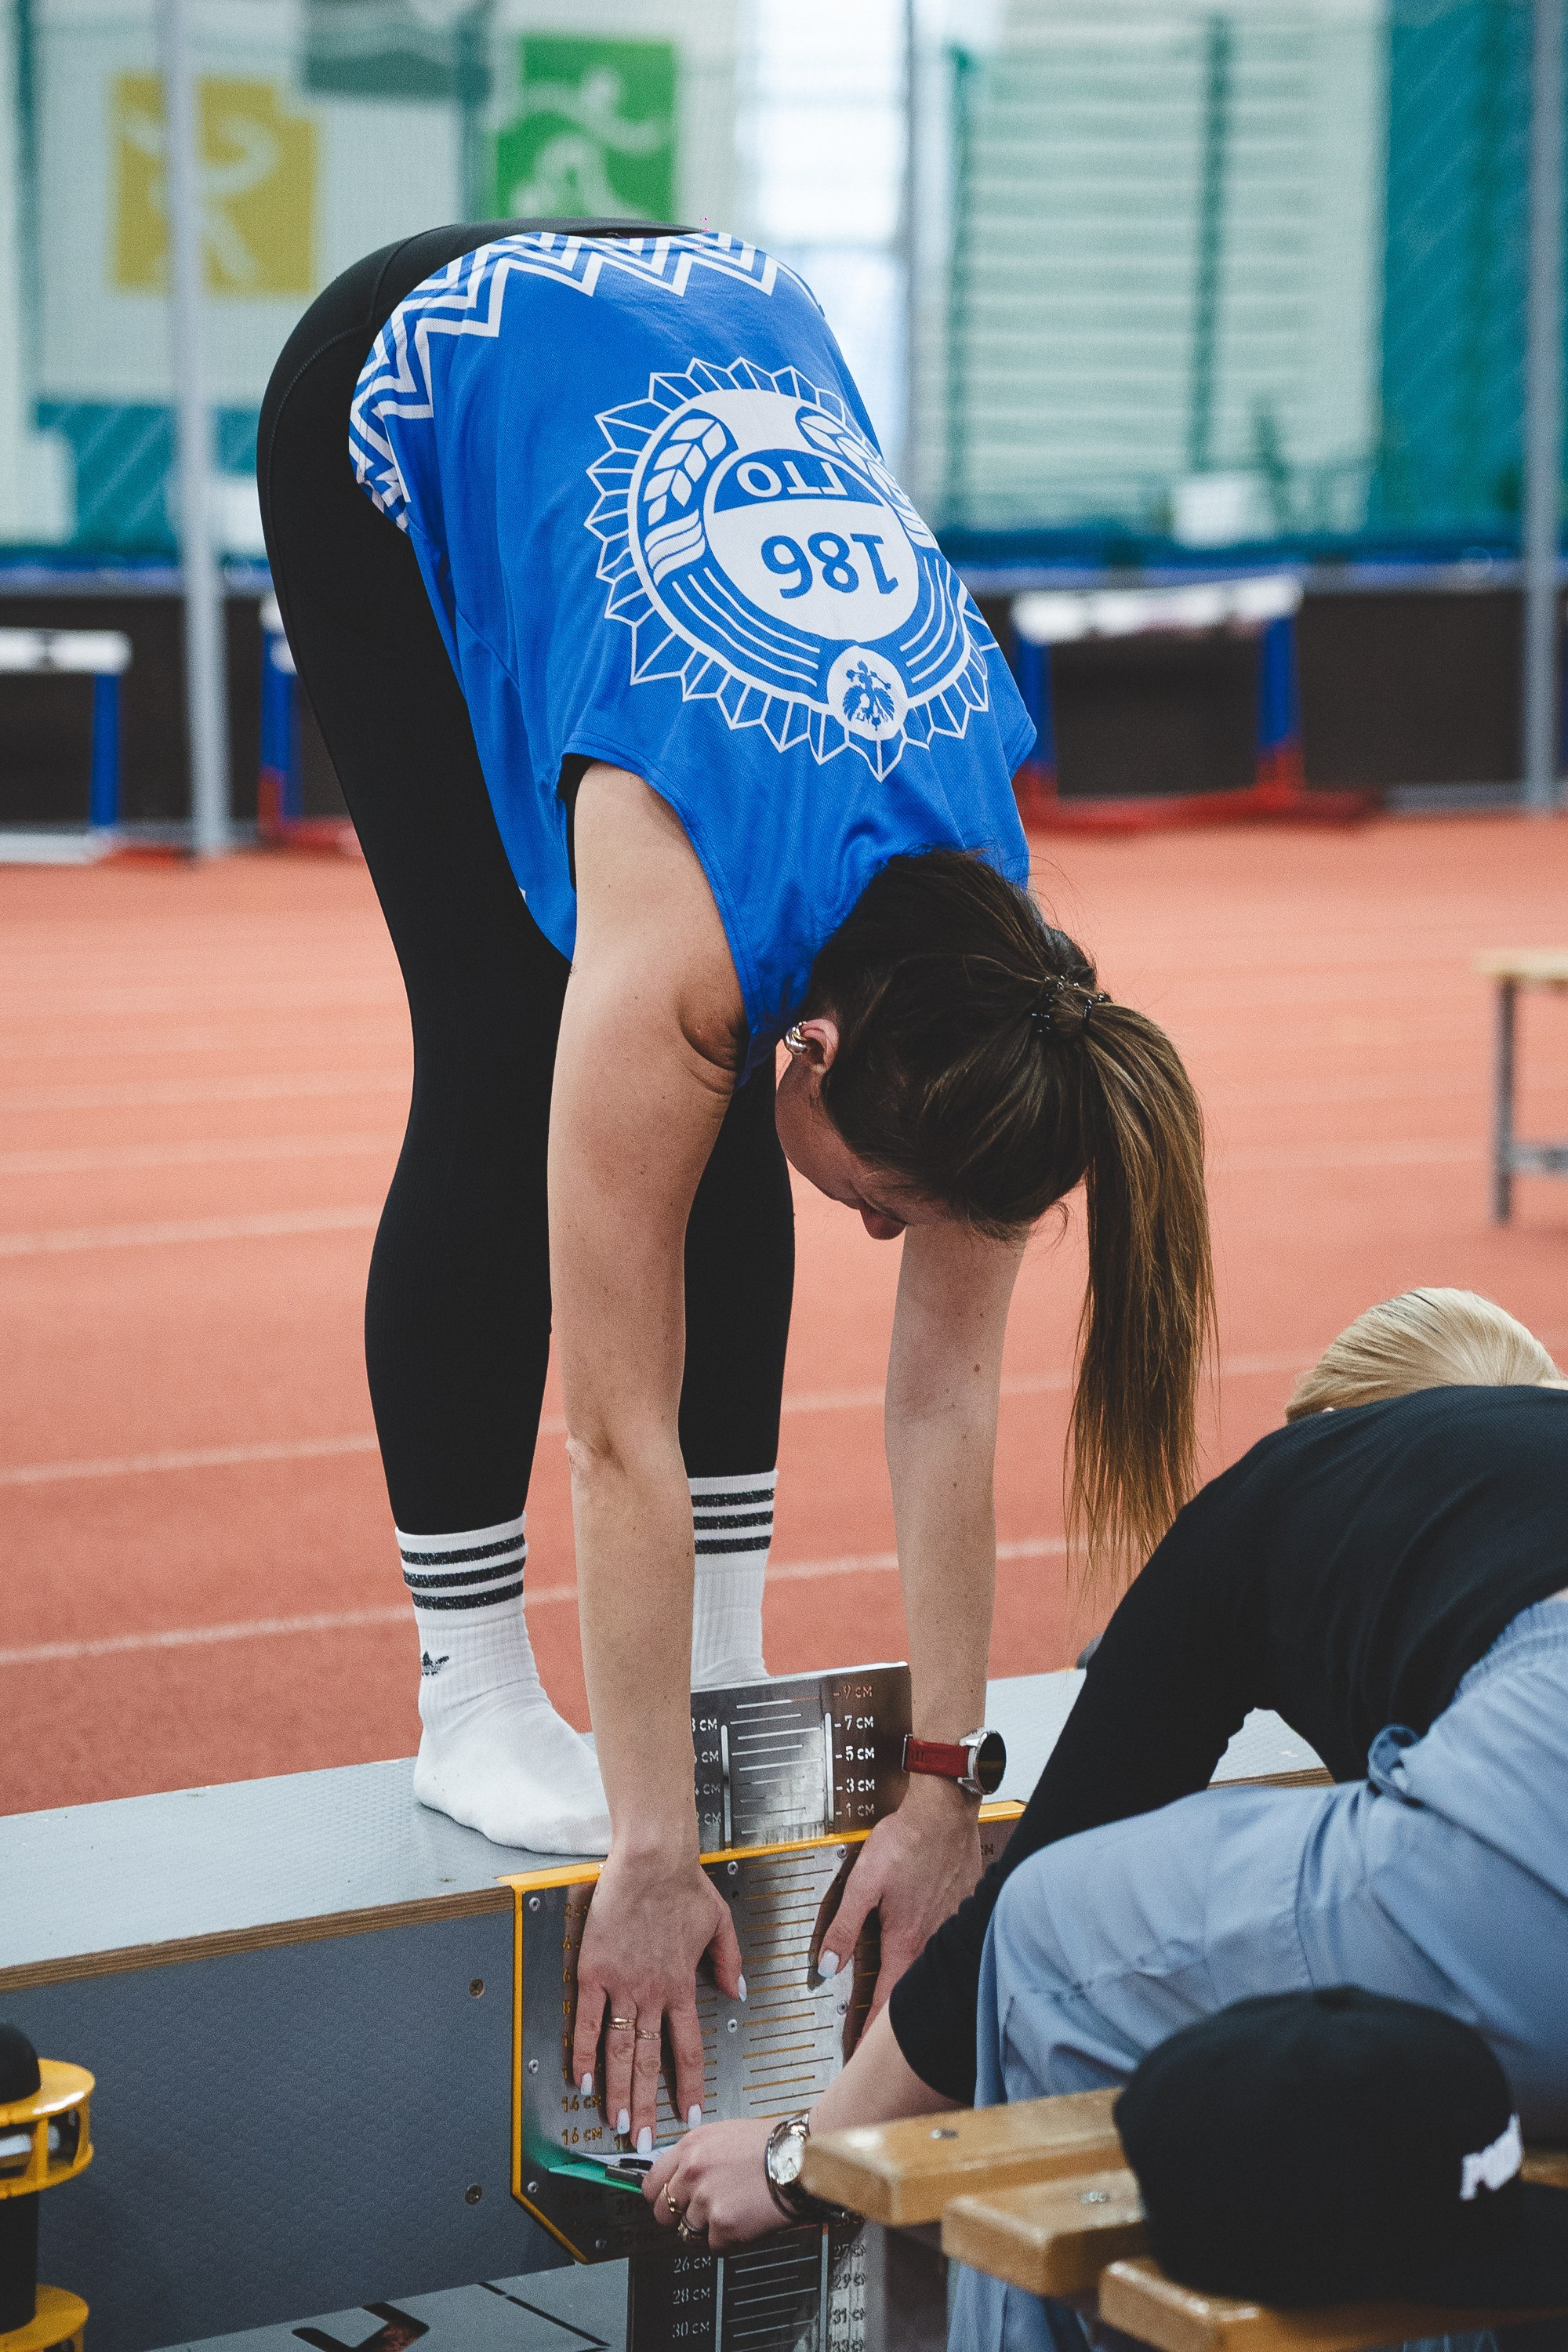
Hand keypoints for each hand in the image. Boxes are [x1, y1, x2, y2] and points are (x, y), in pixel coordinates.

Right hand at [572, 1845, 743, 2149]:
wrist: (651, 1859)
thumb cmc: (685, 1883)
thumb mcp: (721, 1923)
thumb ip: (729, 1962)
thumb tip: (738, 1992)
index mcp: (682, 1985)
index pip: (688, 2048)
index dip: (690, 2085)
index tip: (691, 2114)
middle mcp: (652, 1993)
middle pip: (650, 2061)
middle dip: (647, 2104)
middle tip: (643, 2138)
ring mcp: (620, 1984)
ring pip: (619, 2050)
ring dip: (617, 2090)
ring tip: (615, 2121)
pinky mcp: (593, 1971)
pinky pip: (587, 2021)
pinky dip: (584, 2053)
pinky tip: (582, 2079)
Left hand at [644, 2118, 779, 2249]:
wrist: (799, 2160)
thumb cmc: (770, 2146)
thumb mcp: (723, 2135)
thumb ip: (696, 2155)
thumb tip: (678, 2175)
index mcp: (690, 2147)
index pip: (651, 2184)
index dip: (660, 2197)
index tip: (668, 2203)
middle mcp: (692, 2172)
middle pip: (662, 2213)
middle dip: (679, 2218)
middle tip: (700, 2214)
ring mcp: (705, 2200)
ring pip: (687, 2233)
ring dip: (706, 2230)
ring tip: (729, 2214)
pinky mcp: (723, 2225)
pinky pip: (713, 2246)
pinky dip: (728, 2241)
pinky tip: (743, 2222)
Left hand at [816, 1784, 982, 2040]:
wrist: (944, 1811)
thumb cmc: (907, 1840)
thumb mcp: (863, 1882)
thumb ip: (844, 1927)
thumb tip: (827, 1965)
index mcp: (905, 1939)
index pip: (886, 2000)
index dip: (872, 2031)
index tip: (862, 2053)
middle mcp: (931, 1940)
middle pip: (910, 1992)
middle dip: (893, 2020)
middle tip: (877, 2041)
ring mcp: (950, 1927)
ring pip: (930, 1972)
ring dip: (913, 1992)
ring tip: (898, 2010)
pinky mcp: (960, 1911)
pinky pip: (946, 1950)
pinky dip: (933, 1965)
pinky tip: (926, 1961)